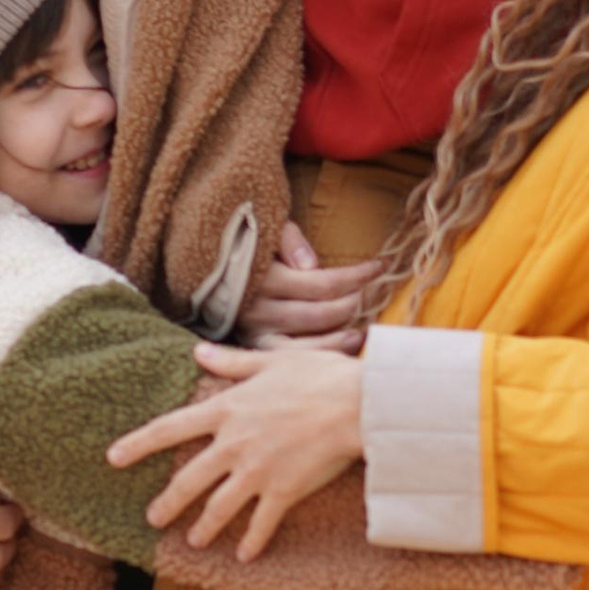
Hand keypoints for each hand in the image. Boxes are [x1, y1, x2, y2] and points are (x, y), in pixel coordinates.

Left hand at [107, 341, 364, 557]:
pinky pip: (260, 524)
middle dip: (167, 503)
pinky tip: (243, 556)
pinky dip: (251, 542)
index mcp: (228, 409)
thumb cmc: (320, 375)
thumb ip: (232, 363)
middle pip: (188, 480)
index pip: (170, 428)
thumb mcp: (271, 361)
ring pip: (218, 508)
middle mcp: (235, 444)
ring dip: (203, 528)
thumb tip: (198, 353)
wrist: (358, 404)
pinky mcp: (284, 491)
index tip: (113, 458)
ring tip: (193, 542)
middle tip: (152, 519)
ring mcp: (257, 471)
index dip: (138, 444)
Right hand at [237, 218, 375, 348]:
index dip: (357, 276)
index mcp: (262, 277)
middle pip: (322, 313)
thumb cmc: (244, 245)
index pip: (323, 282)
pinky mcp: (256, 349)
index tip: (379, 267)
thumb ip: (288, 240)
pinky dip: (323, 354)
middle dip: (354, 303)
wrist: (208, 271)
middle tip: (371, 294)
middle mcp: (258, 309)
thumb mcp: (263, 230)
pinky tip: (345, 345)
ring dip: (344, 336)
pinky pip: (295, 359)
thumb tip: (313, 265)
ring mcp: (256, 333)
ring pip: (311, 343)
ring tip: (365, 327)